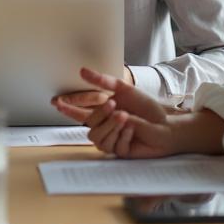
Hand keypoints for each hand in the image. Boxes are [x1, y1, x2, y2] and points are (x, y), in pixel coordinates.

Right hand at [53, 67, 177, 158]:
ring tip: (126, 118)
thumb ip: (103, 81)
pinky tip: (133, 131)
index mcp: (104, 113)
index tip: (56, 102)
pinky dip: (124, 137)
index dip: (68, 108)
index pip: (81, 112)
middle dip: (101, 115)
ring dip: (111, 126)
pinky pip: (114, 147)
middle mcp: (105, 128)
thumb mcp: (125, 89)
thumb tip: (82, 71)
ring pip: (98, 139)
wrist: (167, 124)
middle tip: (115, 106)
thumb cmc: (147, 108)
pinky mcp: (122, 152)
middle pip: (89, 125)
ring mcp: (113, 141)